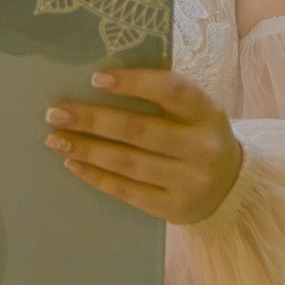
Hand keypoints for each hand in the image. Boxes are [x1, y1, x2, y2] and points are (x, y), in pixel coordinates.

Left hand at [46, 68, 243, 224]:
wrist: (229, 188)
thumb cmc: (197, 135)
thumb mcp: (195, 110)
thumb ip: (162, 92)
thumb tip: (104, 75)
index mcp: (208, 112)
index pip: (172, 90)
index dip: (134, 83)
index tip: (96, 78)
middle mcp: (202, 147)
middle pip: (139, 130)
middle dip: (92, 119)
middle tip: (56, 112)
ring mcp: (189, 181)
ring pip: (128, 162)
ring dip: (86, 149)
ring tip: (55, 138)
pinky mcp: (173, 208)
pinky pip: (127, 191)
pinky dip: (96, 176)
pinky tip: (73, 162)